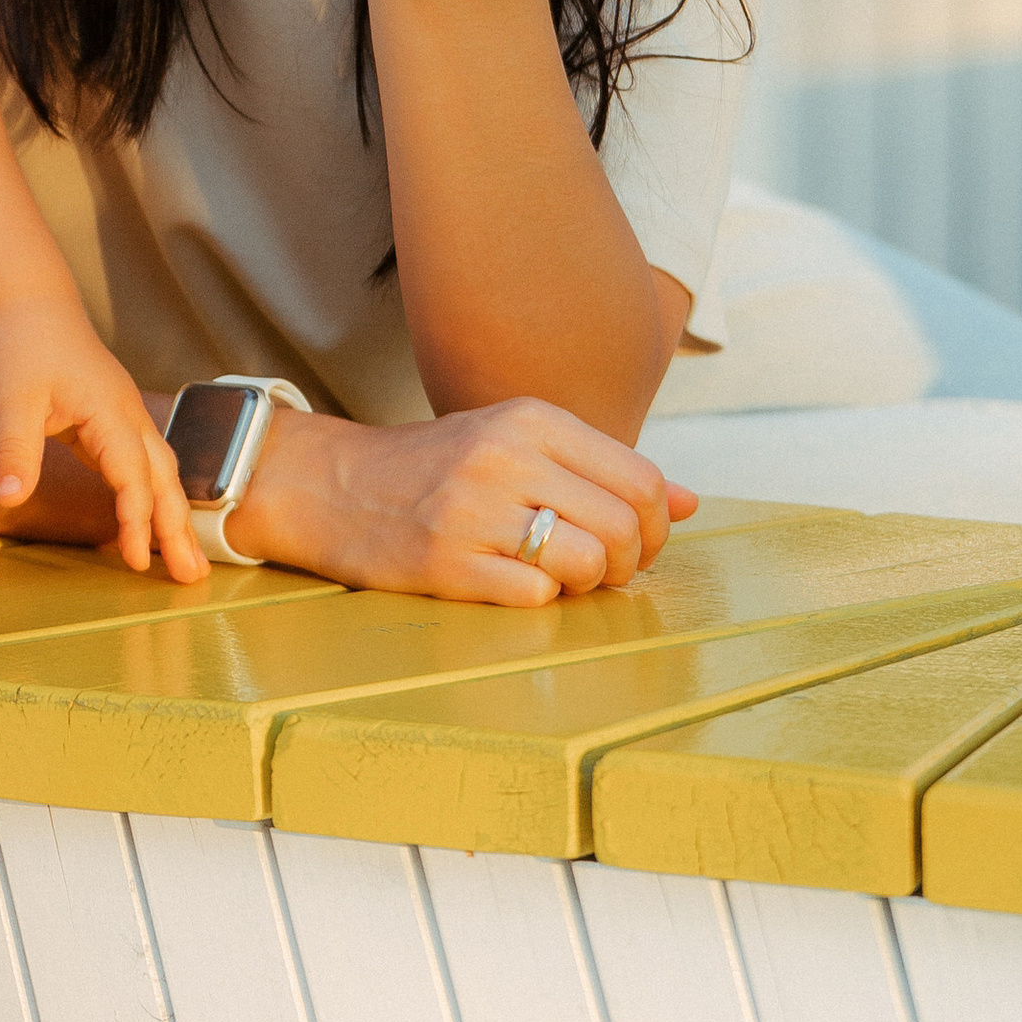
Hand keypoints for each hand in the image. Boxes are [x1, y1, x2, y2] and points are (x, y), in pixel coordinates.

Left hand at [0, 292, 204, 580]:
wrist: (33, 306)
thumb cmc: (25, 347)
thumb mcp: (13, 399)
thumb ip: (15, 451)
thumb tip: (8, 500)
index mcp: (111, 412)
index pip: (133, 477)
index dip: (137, 521)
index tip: (135, 562)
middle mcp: (130, 417)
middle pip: (164, 480)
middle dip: (179, 530)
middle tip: (193, 579)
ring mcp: (126, 418)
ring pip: (160, 474)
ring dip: (174, 517)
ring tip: (187, 562)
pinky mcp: (114, 422)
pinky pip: (142, 466)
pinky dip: (151, 497)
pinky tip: (148, 524)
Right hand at [232, 395, 696, 603]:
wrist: (329, 485)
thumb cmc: (434, 468)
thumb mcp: (515, 443)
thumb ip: (601, 468)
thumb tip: (692, 504)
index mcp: (530, 420)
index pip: (641, 480)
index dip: (655, 526)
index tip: (633, 543)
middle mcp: (504, 457)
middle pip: (624, 527)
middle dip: (628, 565)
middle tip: (601, 572)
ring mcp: (473, 510)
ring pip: (586, 564)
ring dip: (586, 587)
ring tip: (557, 579)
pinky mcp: (445, 562)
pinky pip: (535, 597)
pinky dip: (538, 601)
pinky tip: (511, 584)